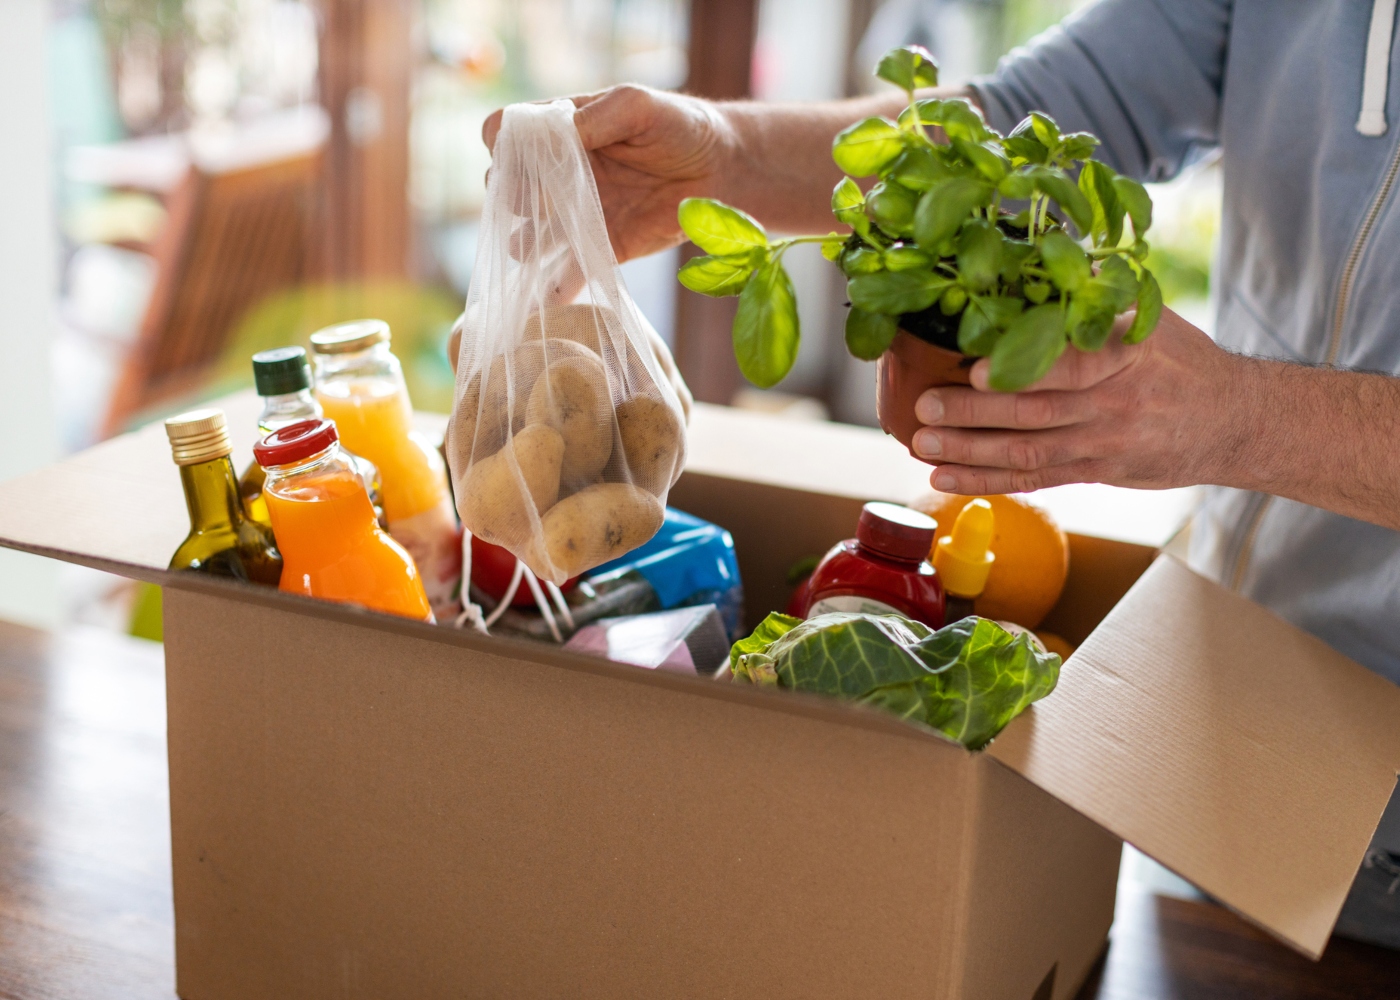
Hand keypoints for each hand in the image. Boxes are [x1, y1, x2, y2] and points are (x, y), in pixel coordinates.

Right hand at [482, 85, 733, 262]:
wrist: (721, 171)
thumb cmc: (680, 126)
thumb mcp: (637, 106)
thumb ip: (597, 117)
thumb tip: (555, 134)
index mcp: (561, 130)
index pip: (504, 134)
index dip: (502, 146)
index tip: (518, 157)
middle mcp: (560, 173)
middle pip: (508, 187)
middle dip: (510, 197)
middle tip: (531, 203)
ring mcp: (578, 214)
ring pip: (528, 234)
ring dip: (522, 243)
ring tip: (528, 247)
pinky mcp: (602, 248)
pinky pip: (569, 271)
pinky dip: (556, 287)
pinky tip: (546, 298)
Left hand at [911, 308, 1249, 493]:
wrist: (1234, 421)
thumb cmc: (1181, 359)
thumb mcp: (1149, 315)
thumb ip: (1093, 292)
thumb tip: (1034, 255)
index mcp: (1127, 354)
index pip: (1070, 363)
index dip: (1019, 369)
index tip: (973, 368)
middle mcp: (1115, 402)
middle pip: (1036, 411)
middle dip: (973, 412)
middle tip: (924, 406)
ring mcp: (1104, 442)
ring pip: (1028, 451)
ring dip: (970, 450)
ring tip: (923, 443)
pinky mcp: (1096, 472)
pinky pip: (1035, 479)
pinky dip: (987, 480)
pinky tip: (946, 477)